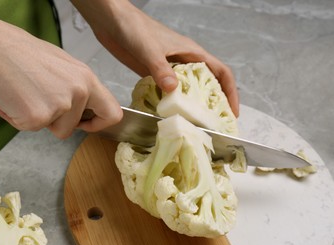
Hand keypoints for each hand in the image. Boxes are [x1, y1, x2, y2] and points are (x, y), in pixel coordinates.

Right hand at [0, 18, 121, 138]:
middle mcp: (78, 93)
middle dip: (55, 122)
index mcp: (87, 79)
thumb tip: (81, 106)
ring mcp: (60, 106)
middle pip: (72, 128)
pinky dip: (17, 118)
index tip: (86, 124)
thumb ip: (77, 88)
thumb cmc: (23, 54)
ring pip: (52, 130)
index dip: (99, 124)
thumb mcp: (63, 67)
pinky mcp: (38, 117)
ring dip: (37, 119)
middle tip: (39, 100)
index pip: (112, 112)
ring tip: (25, 95)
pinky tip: (13, 98)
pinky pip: (29, 128)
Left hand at [74, 1, 238, 116]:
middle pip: (207, 85)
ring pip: (187, 90)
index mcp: (191, 52)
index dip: (230, 92)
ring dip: (191, 106)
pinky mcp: (153, 73)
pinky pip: (167, 91)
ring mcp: (168, 68)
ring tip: (193, 125)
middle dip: (213, 104)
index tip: (232, 112)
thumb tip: (173, 90)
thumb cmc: (133, 26)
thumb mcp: (149, 48)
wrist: (111, 20)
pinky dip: (171, 103)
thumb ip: (161, 68)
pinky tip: (168, 115)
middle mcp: (183, 61)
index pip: (221, 72)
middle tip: (213, 126)